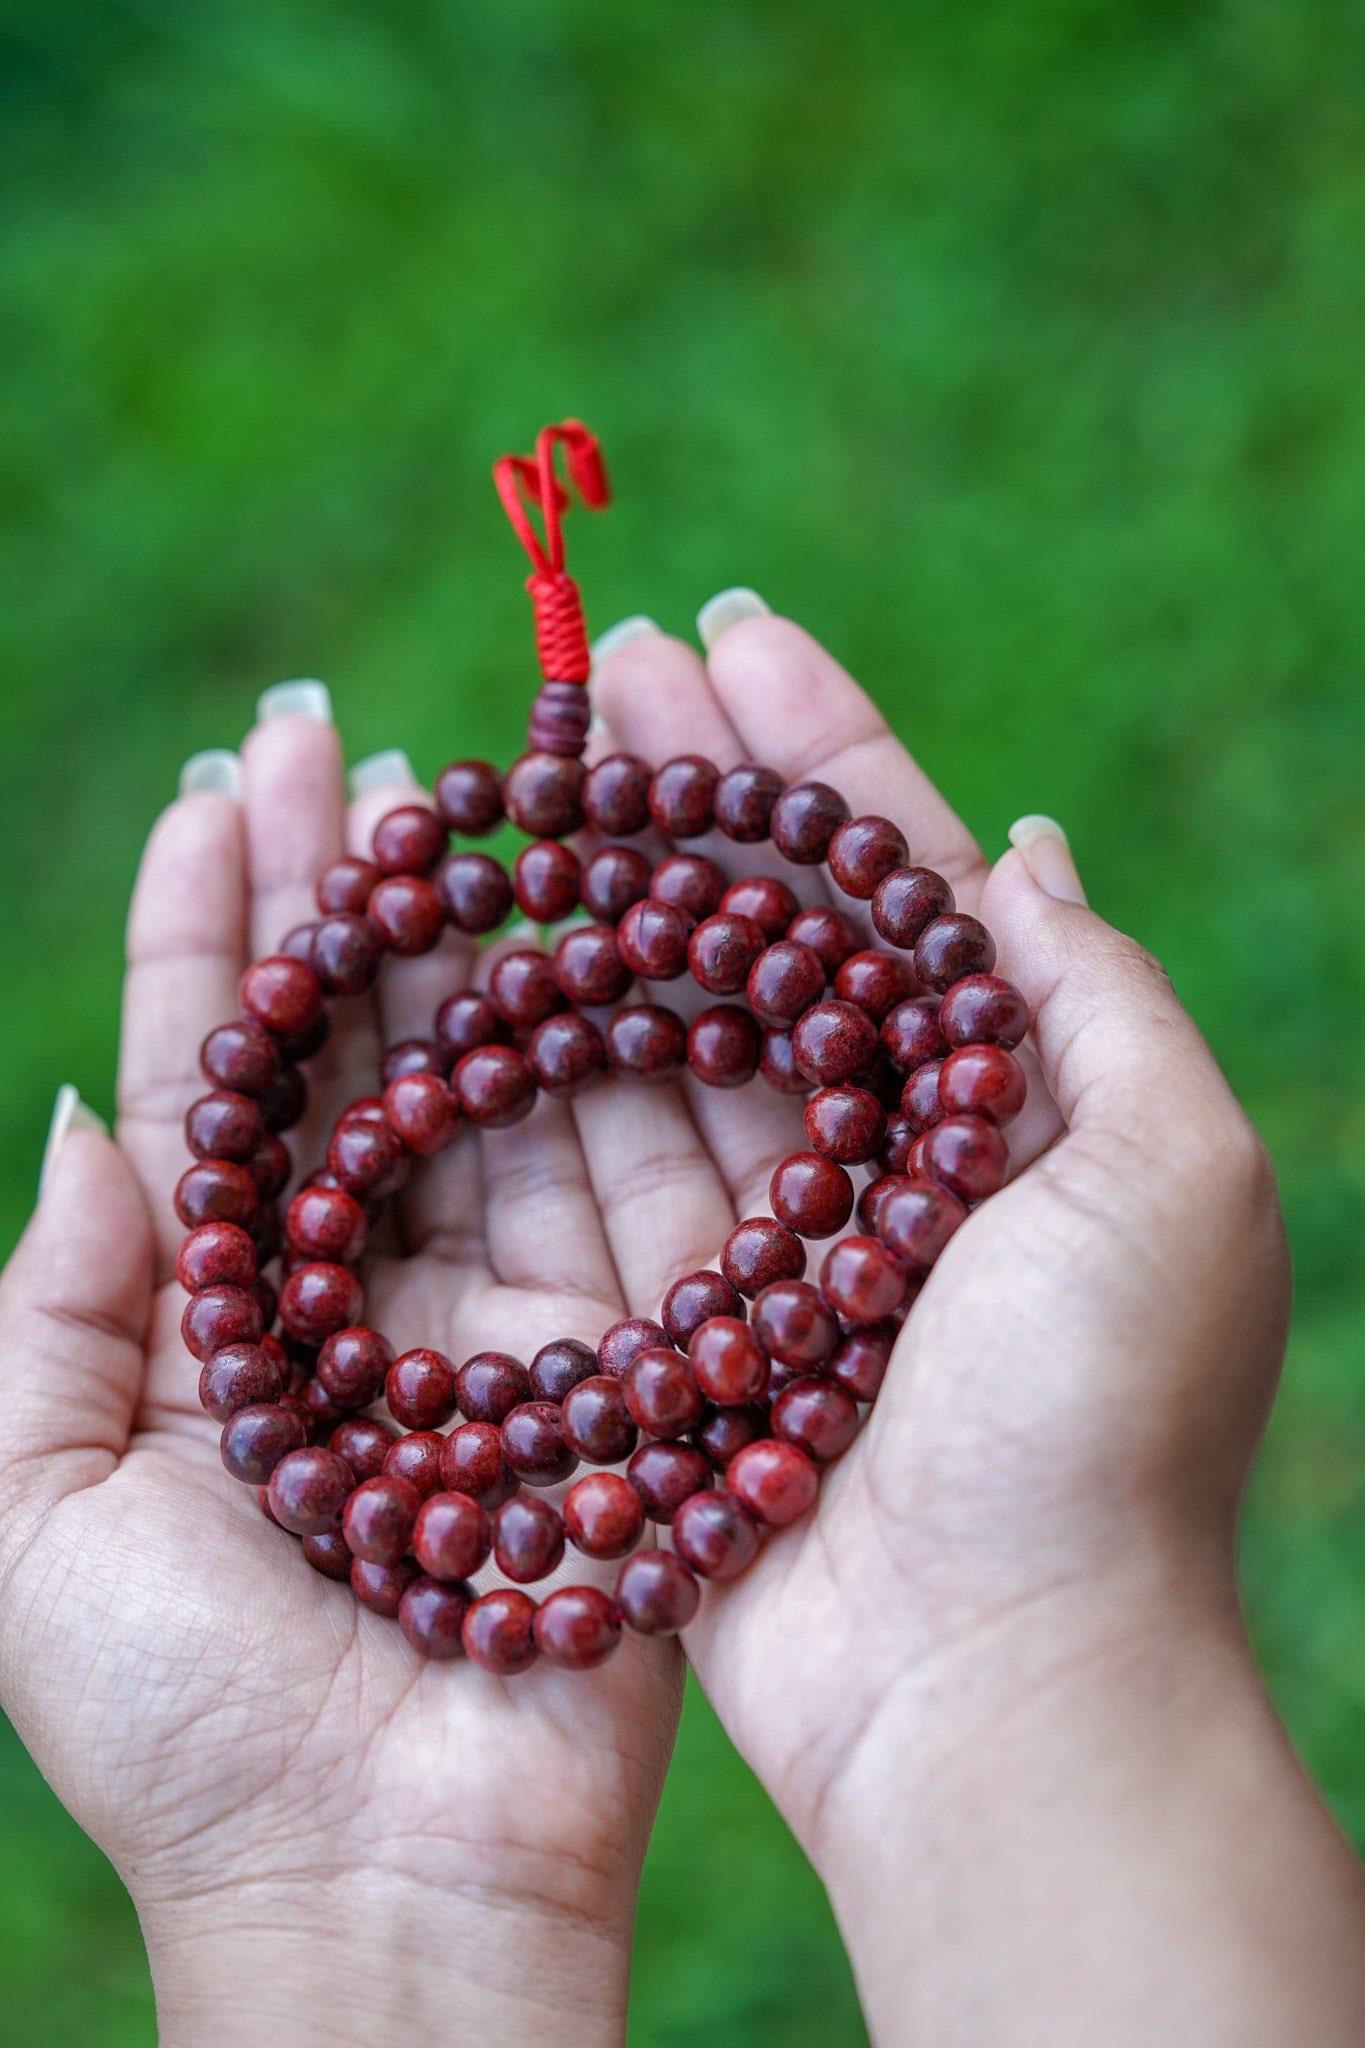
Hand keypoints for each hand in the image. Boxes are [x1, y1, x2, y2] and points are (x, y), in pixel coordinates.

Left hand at [0, 697, 679, 2047]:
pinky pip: (621, 1179)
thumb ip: (46, 1316)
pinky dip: (613, 1053)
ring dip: (478, 934)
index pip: (214, 1075)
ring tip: (472, 786)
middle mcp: (361, 1284)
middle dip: (340, 890)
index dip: (214, 927)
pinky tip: (609, 929)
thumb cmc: (187, 1723)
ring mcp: (500, 1310)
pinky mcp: (619, 1352)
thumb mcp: (31, 1521)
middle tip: (345, 735)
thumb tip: (92, 1116)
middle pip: (354, 1045)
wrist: (384, 1885)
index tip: (232, 786)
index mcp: (216, 1308)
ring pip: (486, 1081)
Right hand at [590, 603, 1364, 2044]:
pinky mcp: (668, 1327)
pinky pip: (583, 1174)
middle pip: (758, 933)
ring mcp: (761, 1238)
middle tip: (593, 665)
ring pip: (660, 1031)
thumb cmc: (1104, 1426)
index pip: (892, 880)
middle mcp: (876, 1153)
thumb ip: (1098, 996)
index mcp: (1001, 1097)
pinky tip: (474, 962)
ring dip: (593, 904)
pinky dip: (533, 1069)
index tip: (731, 627)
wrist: (999, 1685)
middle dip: (681, 794)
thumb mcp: (1173, 1175)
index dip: (815, 748)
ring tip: (518, 772)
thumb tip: (1028, 850)